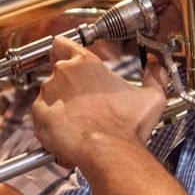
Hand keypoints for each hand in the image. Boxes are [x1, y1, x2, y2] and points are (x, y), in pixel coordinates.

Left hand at [32, 37, 166, 166]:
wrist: (108, 151)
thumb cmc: (126, 125)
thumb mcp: (152, 96)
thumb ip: (154, 76)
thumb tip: (155, 66)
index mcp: (85, 63)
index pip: (62, 43)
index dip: (64, 50)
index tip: (69, 59)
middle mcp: (63, 73)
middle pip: (57, 70)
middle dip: (67, 83)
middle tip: (83, 100)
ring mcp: (48, 93)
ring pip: (48, 93)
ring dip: (59, 102)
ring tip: (78, 119)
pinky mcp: (39, 114)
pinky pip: (41, 113)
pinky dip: (50, 120)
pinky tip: (67, 129)